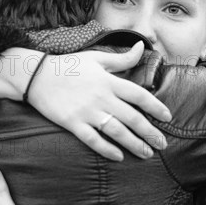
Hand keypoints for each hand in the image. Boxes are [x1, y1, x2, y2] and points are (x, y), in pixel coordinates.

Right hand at [28, 41, 171, 161]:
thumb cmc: (70, 65)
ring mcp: (87, 112)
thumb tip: (141, 47)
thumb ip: (122, 58)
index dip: (155, 107)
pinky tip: (119, 157)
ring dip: (134, 144)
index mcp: (109, 81)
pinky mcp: (73, 124)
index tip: (167, 118)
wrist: (37, 76)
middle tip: (162, 145)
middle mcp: (101, 97)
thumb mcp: (97, 58)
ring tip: (147, 153)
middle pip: (132, 118)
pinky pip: (93, 140)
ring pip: (117, 132)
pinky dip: (107, 150)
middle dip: (150, 133)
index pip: (139, 95)